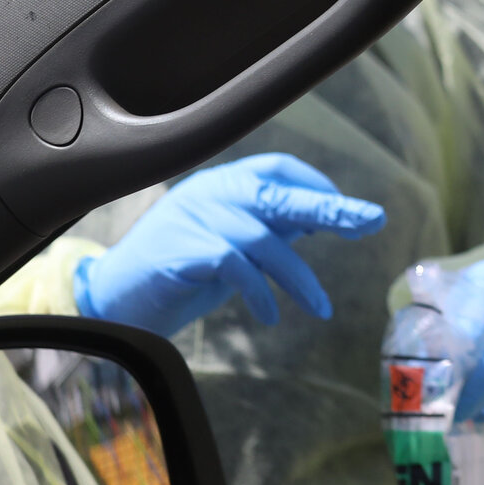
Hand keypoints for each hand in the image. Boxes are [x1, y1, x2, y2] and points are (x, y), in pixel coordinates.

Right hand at [75, 154, 386, 336]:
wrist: (111, 304)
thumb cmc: (174, 276)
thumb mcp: (228, 247)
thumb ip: (264, 229)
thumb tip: (315, 219)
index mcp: (218, 185)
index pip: (276, 168)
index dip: (316, 185)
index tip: (350, 212)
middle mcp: (207, 193)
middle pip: (279, 193)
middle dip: (331, 208)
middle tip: (372, 220)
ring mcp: (193, 219)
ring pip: (264, 239)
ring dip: (300, 277)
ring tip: (321, 308)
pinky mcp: (182, 252)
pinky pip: (236, 268)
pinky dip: (259, 293)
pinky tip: (270, 315)